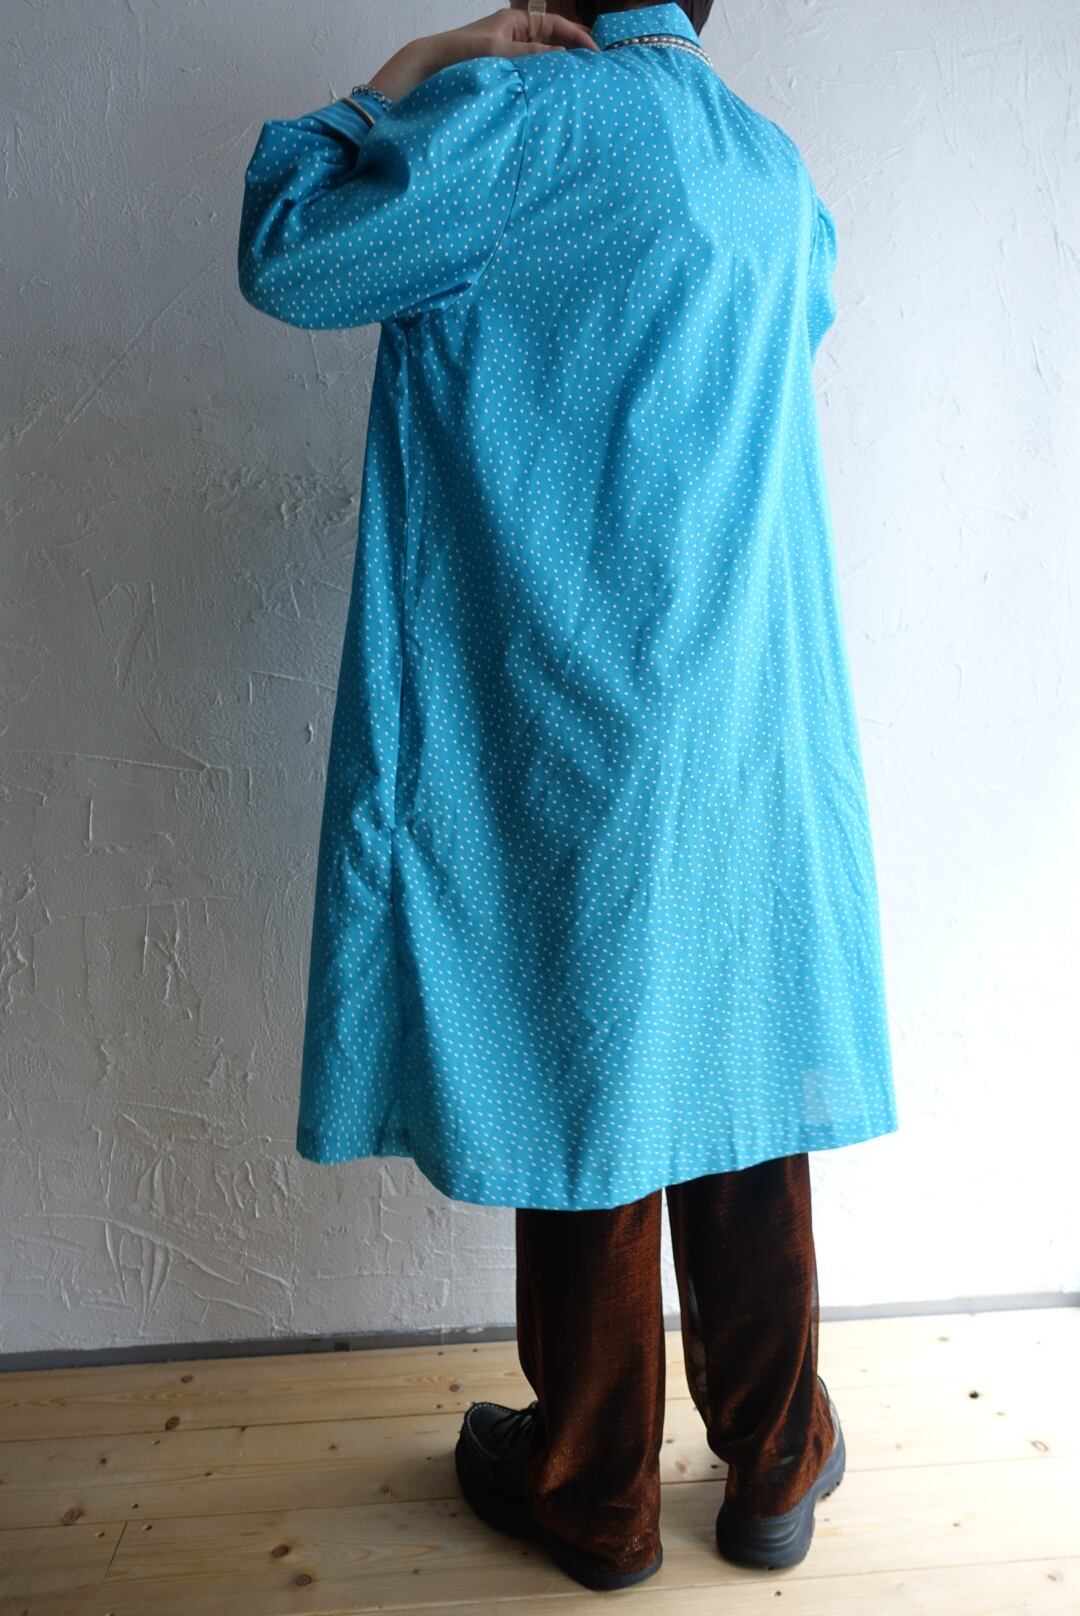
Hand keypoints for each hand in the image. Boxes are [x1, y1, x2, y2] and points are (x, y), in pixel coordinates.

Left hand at [368, 6, 598, 100]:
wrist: (428, 70)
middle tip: (593, 74)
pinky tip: (550, 100)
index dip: (578, 37)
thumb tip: (565, 61)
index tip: (596, 54)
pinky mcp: (502, 78)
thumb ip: (533, 56)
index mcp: (516, 22)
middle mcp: (515, 38)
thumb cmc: (460, 54)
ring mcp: (509, 59)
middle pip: (553, 44)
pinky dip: (541, 87)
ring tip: (577, 89)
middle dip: (573, 56)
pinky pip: (529, 80)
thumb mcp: (500, 52)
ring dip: (558, 75)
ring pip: (542, 64)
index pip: (557, 25)